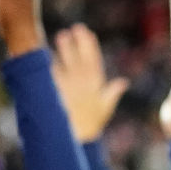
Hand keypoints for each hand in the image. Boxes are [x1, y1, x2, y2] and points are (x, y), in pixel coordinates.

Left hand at [51, 24, 130, 141]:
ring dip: (64, 49)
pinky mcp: (57, 93)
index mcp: (96, 86)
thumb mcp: (105, 108)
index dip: (90, 45)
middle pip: (80, 59)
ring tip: (60, 36)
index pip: (94, 61)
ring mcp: (70, 88)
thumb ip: (113, 93)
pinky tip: (46, 54)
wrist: (76, 139)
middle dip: (76, 43)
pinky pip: (53, 75)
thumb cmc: (91, 125)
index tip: (87, 32)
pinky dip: (51, 64)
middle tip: (71, 30)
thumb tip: (124, 82)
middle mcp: (83, 84)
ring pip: (67, 64)